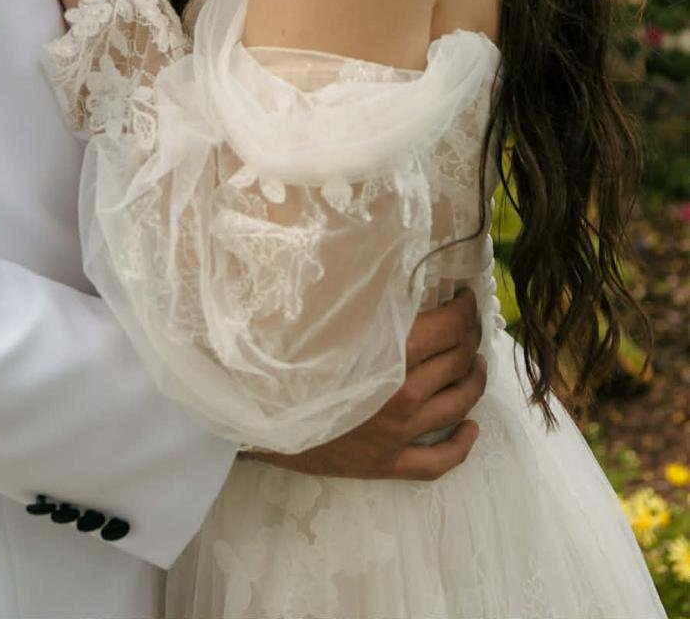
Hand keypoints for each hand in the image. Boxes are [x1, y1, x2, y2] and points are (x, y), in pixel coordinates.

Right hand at [251, 288, 485, 481]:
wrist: (257, 417)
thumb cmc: (288, 359)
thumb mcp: (327, 321)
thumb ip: (364, 300)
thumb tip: (391, 268)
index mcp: (387, 355)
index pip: (449, 328)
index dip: (465, 310)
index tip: (464, 298)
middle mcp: (402, 396)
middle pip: (458, 362)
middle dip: (471, 339)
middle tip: (470, 326)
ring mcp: (398, 435)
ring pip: (459, 405)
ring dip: (475, 382)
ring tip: (476, 365)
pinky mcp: (388, 464)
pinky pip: (439, 462)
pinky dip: (462, 444)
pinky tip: (472, 428)